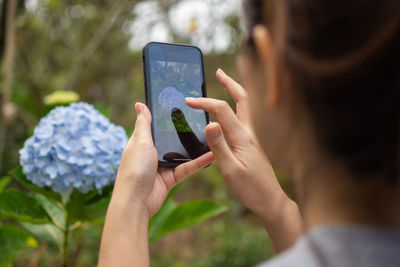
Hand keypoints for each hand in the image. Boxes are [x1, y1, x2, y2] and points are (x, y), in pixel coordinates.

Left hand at [112, 102, 213, 218]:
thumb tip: (140, 104)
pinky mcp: (172, 178)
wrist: (136, 202)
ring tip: (211, 135)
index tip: (181, 104)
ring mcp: (163, 166)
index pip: (156, 126)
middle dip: (185, 131)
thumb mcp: (140, 142)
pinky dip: (199, 162)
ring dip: (195, 147)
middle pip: (171, 139)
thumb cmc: (134, 170)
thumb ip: (144, 124)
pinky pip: (188, 167)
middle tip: (202, 117)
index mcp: (142, 142)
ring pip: (182, 153)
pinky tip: (212, 154)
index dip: (166, 117)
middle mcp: (152, 153)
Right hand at [186, 69, 301, 251]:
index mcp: (242, 137)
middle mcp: (248, 133)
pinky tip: (223, 115)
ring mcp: (251, 138)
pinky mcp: (250, 145)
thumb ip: (219, 147)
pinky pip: (240, 120)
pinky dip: (232, 108)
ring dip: (232, 93)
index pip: (222, 110)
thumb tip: (209, 123)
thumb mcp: (230, 170)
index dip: (204, 102)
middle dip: (229, 84)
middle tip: (218, 72)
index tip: (188, 101)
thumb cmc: (251, 189)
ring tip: (222, 84)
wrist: (271, 201)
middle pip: (242, 100)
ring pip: (243, 108)